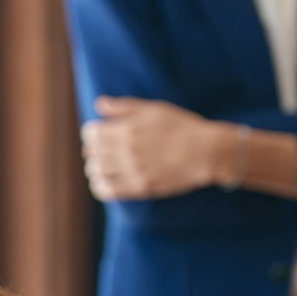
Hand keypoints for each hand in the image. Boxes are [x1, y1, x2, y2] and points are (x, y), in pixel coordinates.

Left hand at [81, 96, 223, 198]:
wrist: (205, 152)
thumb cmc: (181, 126)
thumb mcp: (153, 109)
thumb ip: (124, 107)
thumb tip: (99, 105)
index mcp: (127, 129)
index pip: (91, 133)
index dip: (92, 132)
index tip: (99, 133)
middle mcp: (126, 151)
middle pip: (92, 152)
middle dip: (93, 150)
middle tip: (101, 150)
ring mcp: (133, 171)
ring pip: (96, 172)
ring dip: (94, 168)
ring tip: (101, 166)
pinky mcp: (140, 187)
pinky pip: (108, 191)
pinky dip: (100, 187)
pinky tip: (102, 183)